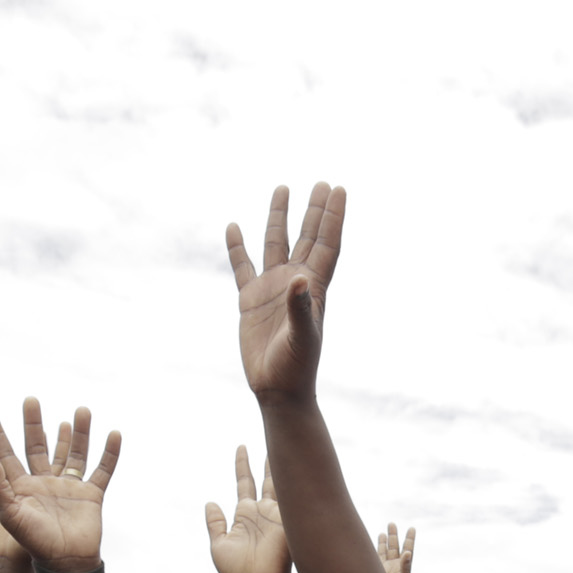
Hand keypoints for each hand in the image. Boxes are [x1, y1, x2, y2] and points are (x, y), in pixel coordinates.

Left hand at [0, 401, 117, 572]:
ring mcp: (69, 487)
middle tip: (30, 400)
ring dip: (79, 432)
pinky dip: (110, 453)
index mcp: (22, 487)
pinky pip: (103, 470)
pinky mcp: (91, 495)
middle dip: (34, 424)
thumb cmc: (34, 542)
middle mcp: (44, 482)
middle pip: (39, 446)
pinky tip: (115, 435)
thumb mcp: (9, 514)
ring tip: (82, 410)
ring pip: (74, 453)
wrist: (66, 563)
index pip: (6, 455)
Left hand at [204, 445, 288, 572]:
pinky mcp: (288, 523)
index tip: (242, 446)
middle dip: (267, 459)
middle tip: (271, 437)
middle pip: (265, 478)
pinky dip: (295, 484)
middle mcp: (262, 511)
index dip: (242, 464)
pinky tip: (297, 467)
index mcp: (244, 514)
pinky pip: (292, 500)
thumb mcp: (218, 546)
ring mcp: (277, 516)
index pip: (243, 482)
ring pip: (281, 484)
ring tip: (286, 444)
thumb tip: (210, 503)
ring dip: (282, 466)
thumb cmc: (237, 572)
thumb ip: (214, 524)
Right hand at [228, 182, 345, 399]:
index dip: (333, 217)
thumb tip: (298, 279)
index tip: (338, 189)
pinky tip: (234, 227)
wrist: (277, 390)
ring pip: (275, 243)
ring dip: (279, 218)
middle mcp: (295, 282)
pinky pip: (242, 267)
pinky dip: (237, 248)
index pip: (326, 244)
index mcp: (314, 287)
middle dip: (314, 210)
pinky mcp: (250, 300)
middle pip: (306, 236)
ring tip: (283, 189)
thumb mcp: (303, 338)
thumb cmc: (297, 367)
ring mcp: (272, 289)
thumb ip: (301, 309)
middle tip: (321, 183)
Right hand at [376, 522, 415, 572]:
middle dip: (393, 536)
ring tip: (384, 532)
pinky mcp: (377, 572)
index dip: (409, 539)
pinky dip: (375, 550)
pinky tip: (373, 543)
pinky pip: (376, 558)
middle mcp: (395, 565)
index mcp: (404, 566)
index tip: (412, 528)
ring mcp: (385, 568)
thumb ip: (405, 567)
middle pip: (395, 547)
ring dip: (384, 542)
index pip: (408, 549)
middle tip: (391, 524)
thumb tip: (408, 553)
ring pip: (385, 551)